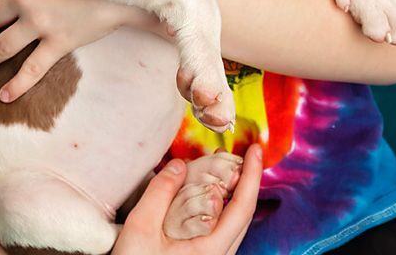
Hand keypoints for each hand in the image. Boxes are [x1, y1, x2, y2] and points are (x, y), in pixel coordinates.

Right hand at [113, 145, 262, 254]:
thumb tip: (179, 165)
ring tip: (224, 167)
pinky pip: (220, 228)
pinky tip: (207, 192)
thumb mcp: (141, 227)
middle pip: (242, 214)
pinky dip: (219, 205)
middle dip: (245, 180)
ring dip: (232, 192)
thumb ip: (160, 193)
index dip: (252, 176)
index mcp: (211, 249)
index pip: (242, 208)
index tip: (255, 150)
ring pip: (232, 222)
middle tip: (240, 153)